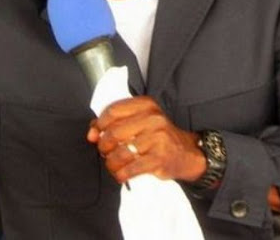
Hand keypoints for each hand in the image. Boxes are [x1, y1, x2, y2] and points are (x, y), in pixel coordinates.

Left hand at [87, 96, 205, 183]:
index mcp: (146, 105)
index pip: (113, 111)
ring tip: (113, 164)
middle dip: (104, 146)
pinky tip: (121, 174)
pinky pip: (130, 169)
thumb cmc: (159, 136)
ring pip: (120, 153)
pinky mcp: (159, 158)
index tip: (95, 134)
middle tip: (105, 151)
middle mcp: (153, 119)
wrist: (187, 153)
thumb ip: (115, 122)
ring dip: (111, 163)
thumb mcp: (141, 121)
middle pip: (113, 133)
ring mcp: (158, 138)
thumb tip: (92, 133)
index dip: (99, 124)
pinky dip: (121, 174)